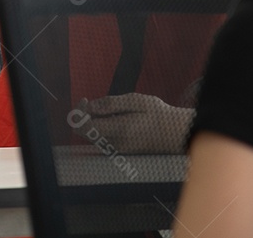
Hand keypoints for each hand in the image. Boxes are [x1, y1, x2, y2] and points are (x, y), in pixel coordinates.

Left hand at [72, 93, 193, 153]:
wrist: (174, 132)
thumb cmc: (156, 114)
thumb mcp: (135, 101)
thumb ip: (110, 104)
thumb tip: (90, 107)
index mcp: (118, 130)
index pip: (84, 127)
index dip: (79, 112)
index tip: (85, 100)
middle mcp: (115, 144)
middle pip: (85, 132)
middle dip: (84, 115)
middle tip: (93, 102)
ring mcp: (117, 150)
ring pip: (92, 136)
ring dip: (93, 121)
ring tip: (109, 110)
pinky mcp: (120, 152)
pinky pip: (101, 140)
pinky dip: (101, 128)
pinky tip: (113, 119)